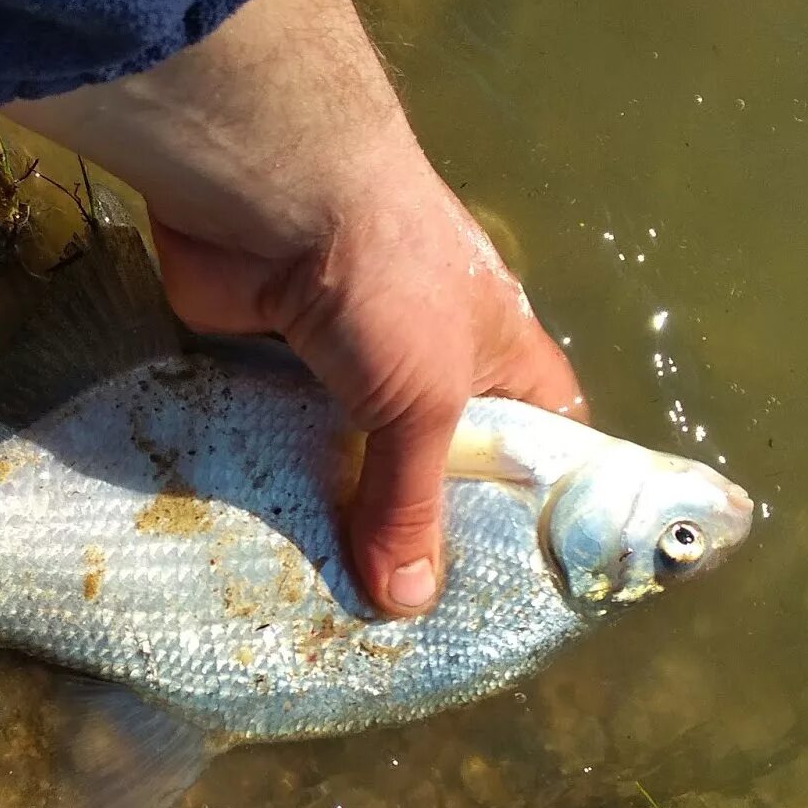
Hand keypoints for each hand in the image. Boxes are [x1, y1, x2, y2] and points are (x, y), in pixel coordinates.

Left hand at [1, 0, 582, 615]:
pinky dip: (271, 485)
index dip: (540, 502)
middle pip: (436, 463)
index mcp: (496, 355)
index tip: (516, 577)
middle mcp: (427, 360)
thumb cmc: (391, 282)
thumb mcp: (426, 402)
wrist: (276, 189)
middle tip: (407, 618)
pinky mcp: (271, 363)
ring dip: (338, 515)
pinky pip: (277, 442)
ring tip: (331, 601)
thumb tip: (406, 604)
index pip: (543, 438)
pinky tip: (264, 546)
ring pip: (349, 458)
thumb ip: (413, 502)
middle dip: (421, 529)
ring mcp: (346, 362)